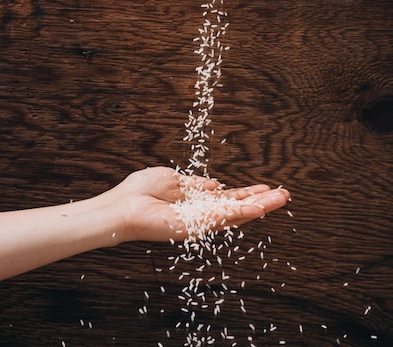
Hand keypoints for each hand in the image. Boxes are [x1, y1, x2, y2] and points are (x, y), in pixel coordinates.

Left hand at [103, 167, 289, 243]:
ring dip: (260, 206)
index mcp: (195, 202)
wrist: (122, 207)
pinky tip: (260, 207)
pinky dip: (243, 212)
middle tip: (283, 194)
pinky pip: (223, 218)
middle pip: (237, 207)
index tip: (265, 188)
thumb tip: (215, 185)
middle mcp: (201, 214)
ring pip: (237, 214)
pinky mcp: (195, 226)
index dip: (246, 194)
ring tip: (281, 198)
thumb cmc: (140, 191)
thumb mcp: (173, 180)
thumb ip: (195, 185)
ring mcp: (200, 221)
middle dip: (261, 201)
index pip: (226, 199)